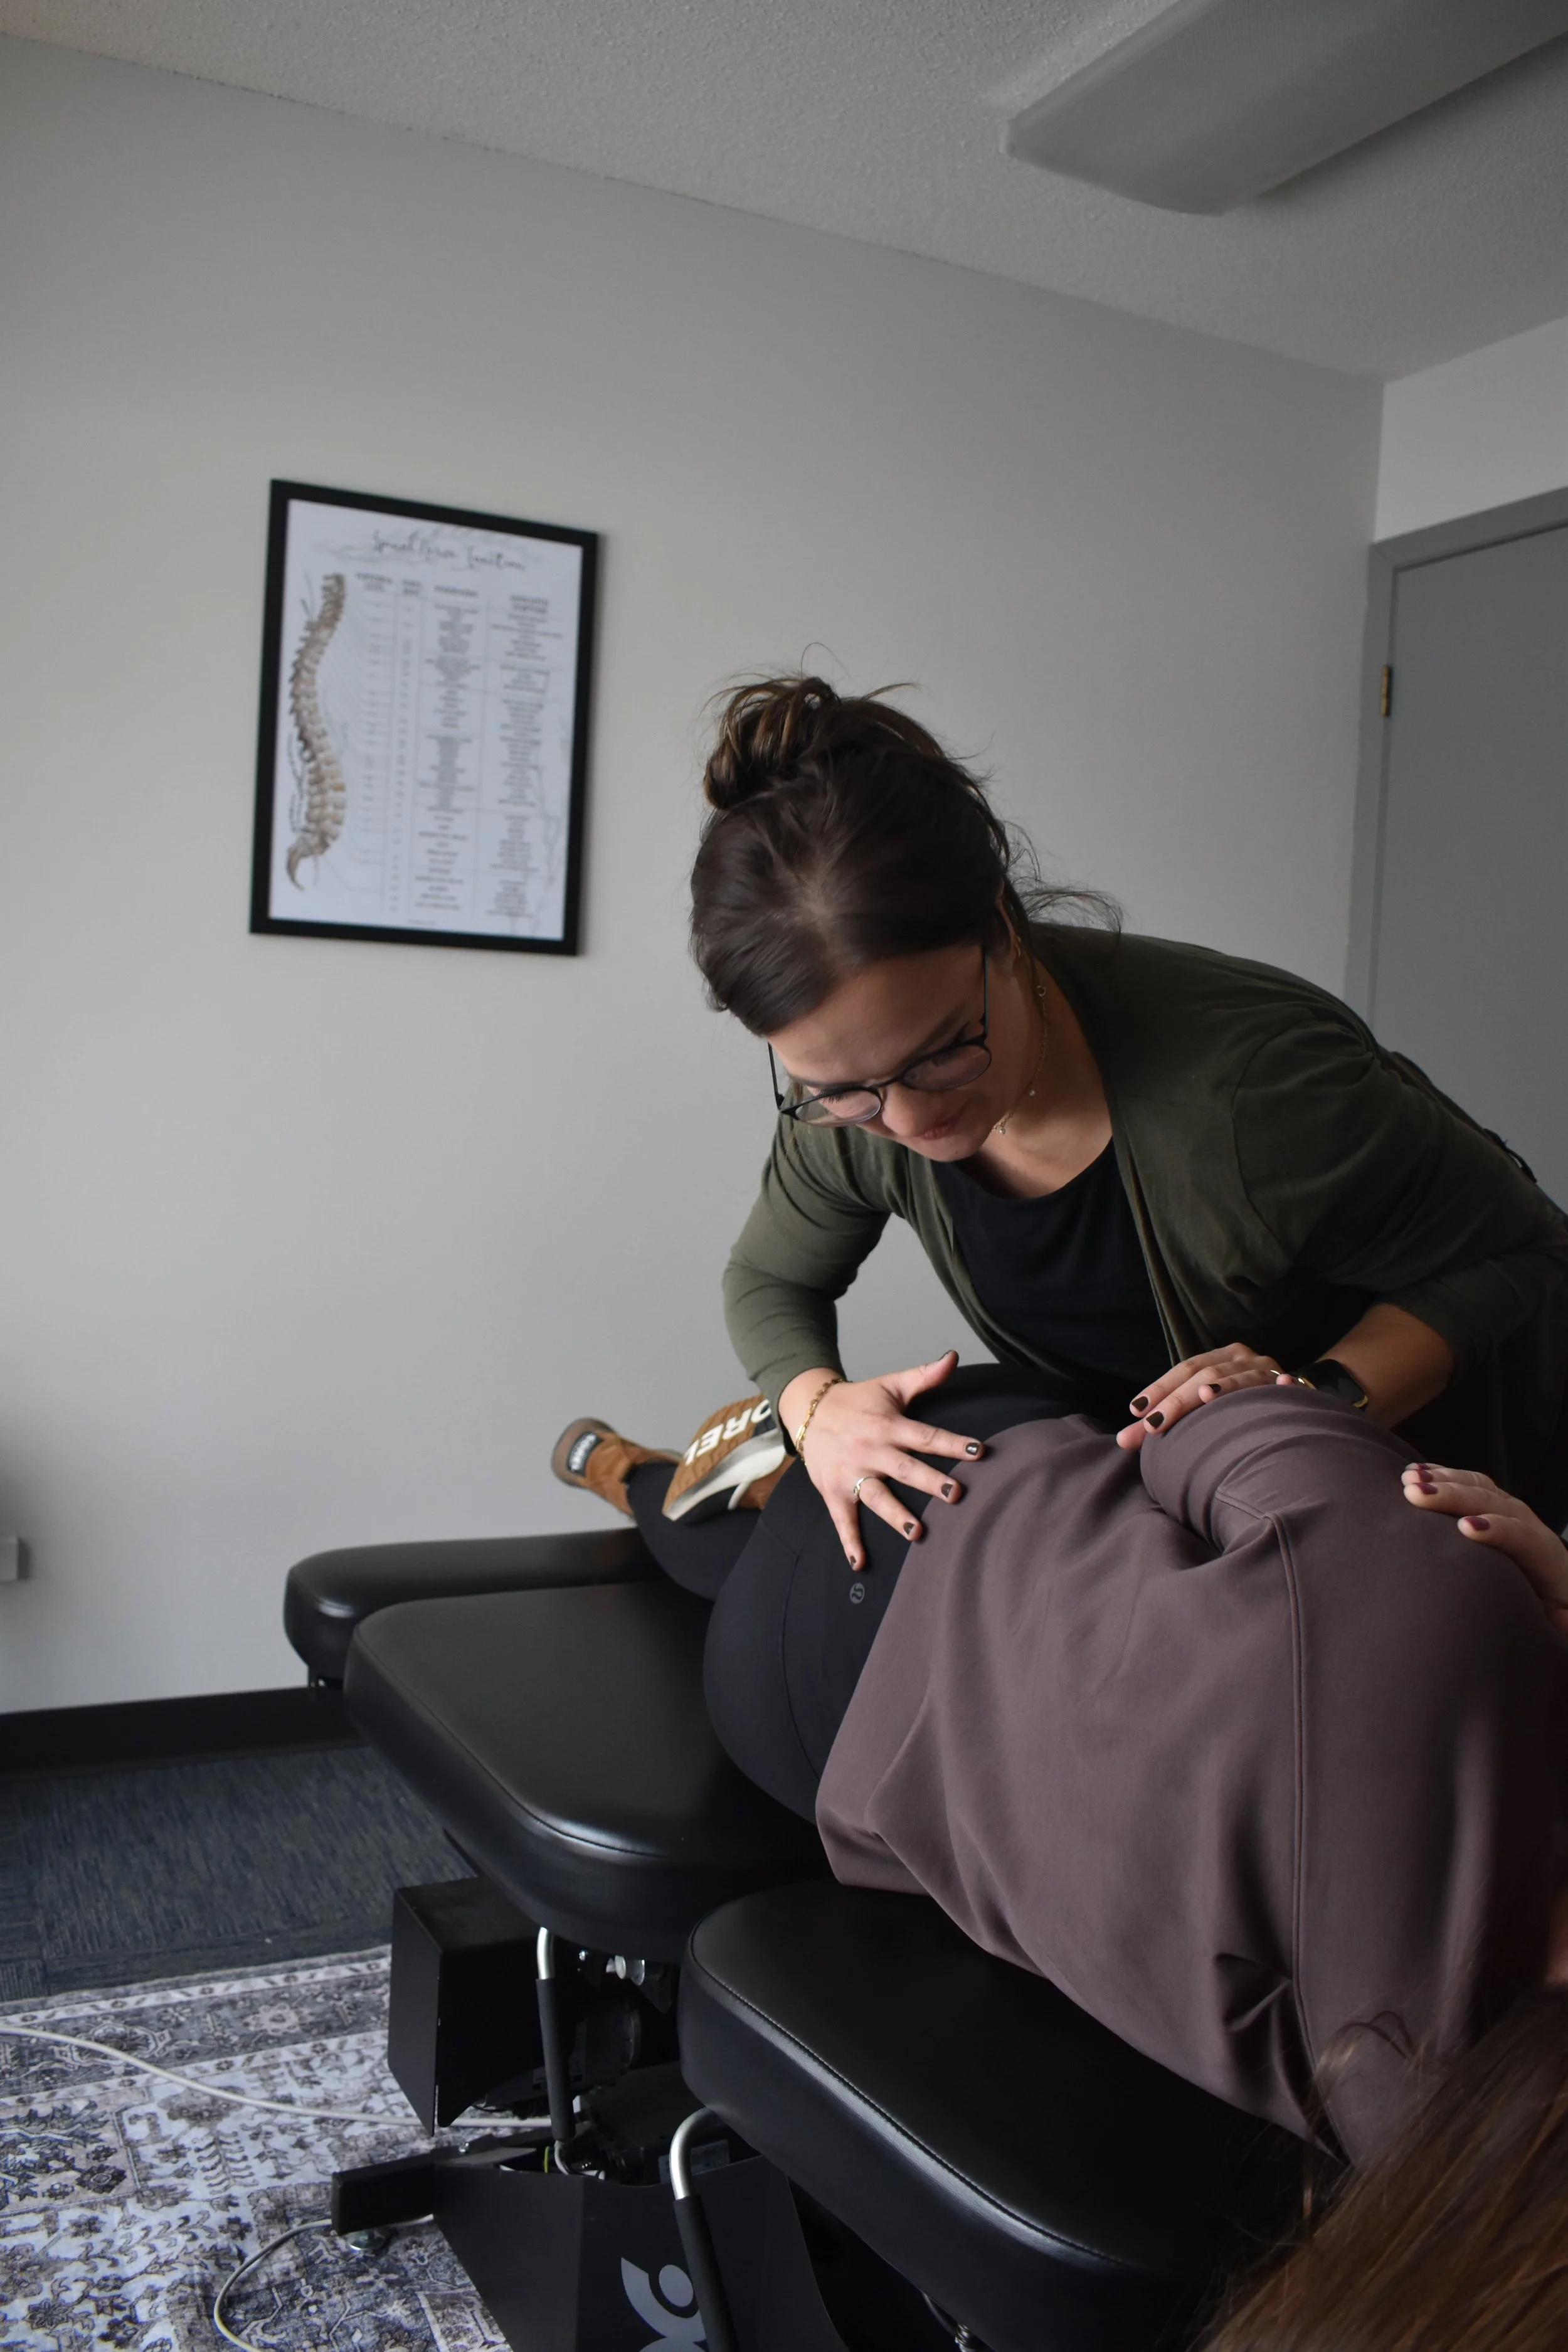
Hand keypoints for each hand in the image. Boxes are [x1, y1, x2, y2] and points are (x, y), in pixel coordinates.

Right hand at [784, 1351, 982, 1570]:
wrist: (809, 1410)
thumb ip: (924, 1376)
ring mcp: (851, 1473)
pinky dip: (849, 1542)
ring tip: (918, 1533)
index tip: (977, 1451)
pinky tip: (860, 1563)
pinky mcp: (833, 1490)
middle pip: (904, 1468)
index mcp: (888, 1425)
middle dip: (929, 1481)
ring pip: (876, 1496)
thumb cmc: (859, 1400)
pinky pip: (842, 1519)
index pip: (925, 1435)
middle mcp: (871, 1450)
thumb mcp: (891, 1385)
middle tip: (955, 1494)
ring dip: (895, 1516)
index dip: (951, 1443)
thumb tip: (954, 1357)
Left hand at [1116, 1345, 1293, 1450]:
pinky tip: (1282, 1386)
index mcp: (1218, 1358)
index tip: (1135, 1410)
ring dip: (1224, 1386)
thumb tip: (1123, 1440)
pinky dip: (1282, 1386)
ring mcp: (1266, 1369)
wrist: (1290, 1403)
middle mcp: (1241, 1358)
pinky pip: (1285, 1385)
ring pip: (1239, 1378)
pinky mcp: (1290, 1384)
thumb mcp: (1203, 1407)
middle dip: (1176, 1401)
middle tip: (1153, 1425)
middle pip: (1204, 1374)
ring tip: (1204, 1396)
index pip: (1184, 1369)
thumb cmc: (1237, 1408)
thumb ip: (1166, 1420)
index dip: (1160, 1388)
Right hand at [1401, 1462, 1567, 1631]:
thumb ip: (1558, 1620)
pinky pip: (1469, 1483)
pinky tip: (1414, 1473)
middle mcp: (1527, 1525)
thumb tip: (1553, 1618)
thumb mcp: (1558, 1620)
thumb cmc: (1550, 1608)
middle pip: (1493, 1502)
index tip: (1465, 1529)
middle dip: (1455, 1495)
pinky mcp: (1492, 1506)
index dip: (1497, 1529)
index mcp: (1545, 1557)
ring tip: (1409, 1481)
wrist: (1554, 1587)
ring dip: (1443, 1480)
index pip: (1522, 1536)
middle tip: (1418, 1494)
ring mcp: (1509, 1511)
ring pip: (1479, 1487)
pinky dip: (1441, 1476)